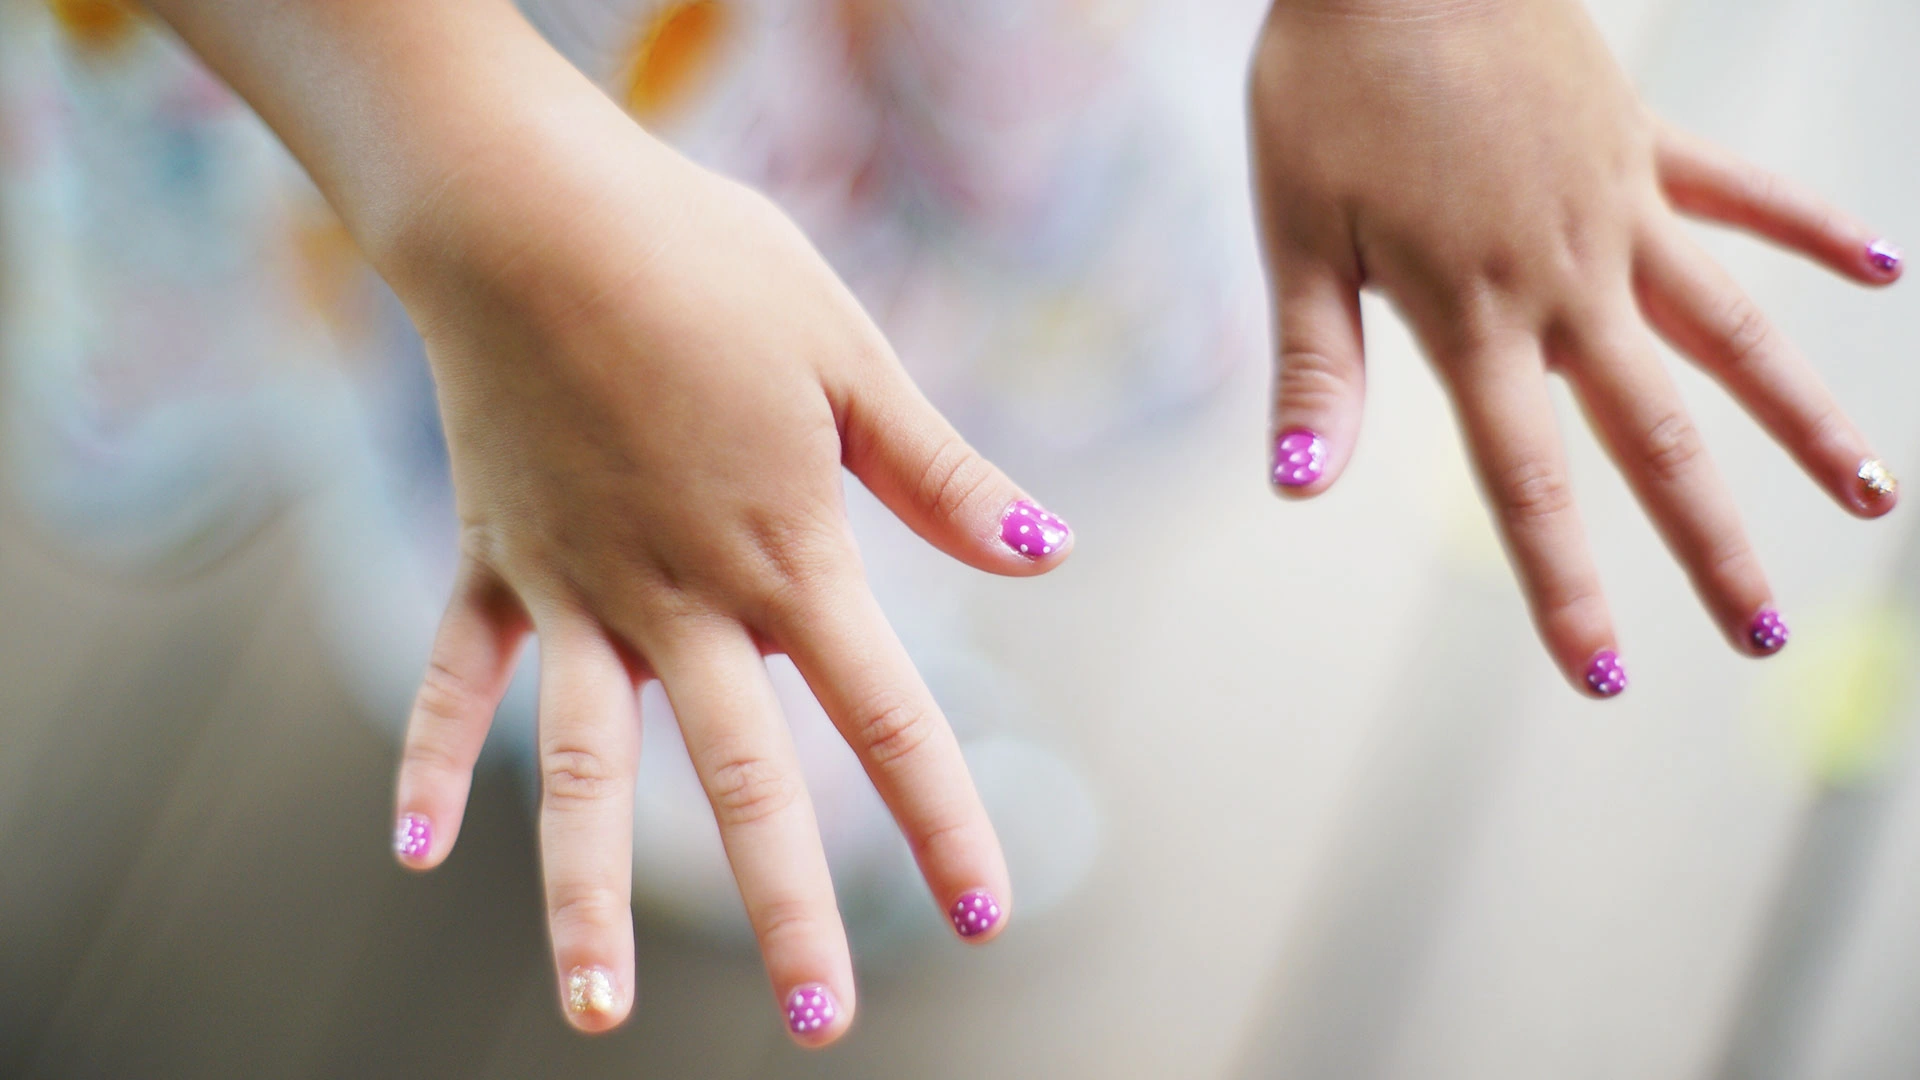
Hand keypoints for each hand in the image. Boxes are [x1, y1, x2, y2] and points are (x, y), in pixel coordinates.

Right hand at [382, 94, 1068, 1039]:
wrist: (529, 210)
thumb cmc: (706, 263)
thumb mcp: (849, 357)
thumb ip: (940, 472)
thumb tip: (1048, 550)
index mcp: (787, 558)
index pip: (889, 719)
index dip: (942, 823)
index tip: (982, 919)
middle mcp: (682, 603)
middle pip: (746, 784)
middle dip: (789, 909)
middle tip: (818, 1024)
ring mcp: (576, 592)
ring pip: (583, 770)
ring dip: (587, 894)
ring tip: (592, 1009)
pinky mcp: (494, 559)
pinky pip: (461, 677)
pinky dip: (435, 759)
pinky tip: (413, 852)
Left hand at [1250, 0, 1899, 695]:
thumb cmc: (1327, 82)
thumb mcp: (1295, 229)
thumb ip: (1316, 364)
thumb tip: (1300, 485)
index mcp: (1473, 313)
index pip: (1526, 481)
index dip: (1564, 584)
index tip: (1603, 676)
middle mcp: (1566, 276)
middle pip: (1655, 433)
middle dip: (1706, 542)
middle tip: (1759, 632)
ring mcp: (1619, 206)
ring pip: (1733, 332)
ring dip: (1802, 419)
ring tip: (1873, 497)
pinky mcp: (1642, 139)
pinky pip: (1741, 195)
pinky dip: (1809, 229)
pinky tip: (1877, 269)